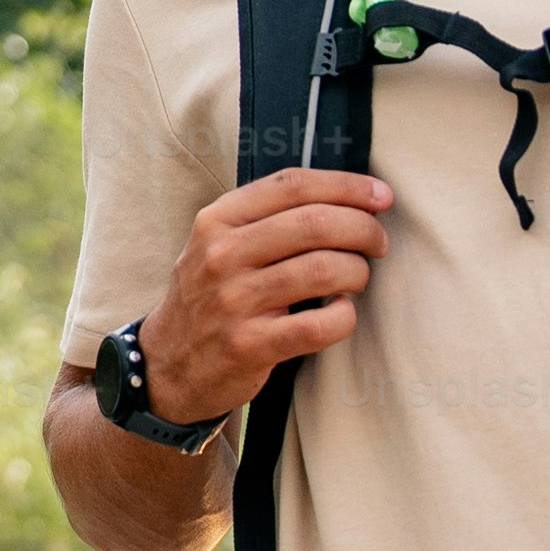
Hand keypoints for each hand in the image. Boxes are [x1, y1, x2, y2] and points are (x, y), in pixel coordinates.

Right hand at [141, 167, 392, 422]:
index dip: (347, 186)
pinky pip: (320, 325)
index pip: (293, 185)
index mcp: (217, 220)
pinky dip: (345, 317)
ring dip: (358, 273)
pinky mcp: (249, 345)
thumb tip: (349, 198)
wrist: (168, 364)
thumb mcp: (217, 244)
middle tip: (378, 243)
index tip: (381, 196)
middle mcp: (221, 255)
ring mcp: (233, 301)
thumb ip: (267, 218)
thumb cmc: (210, 297)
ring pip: (325, 270)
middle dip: (364, 229)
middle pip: (316, 223)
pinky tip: (341, 314)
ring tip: (357, 279)